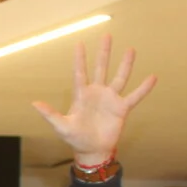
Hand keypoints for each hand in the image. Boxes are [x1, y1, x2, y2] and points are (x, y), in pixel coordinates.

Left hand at [31, 36, 156, 166]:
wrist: (92, 150)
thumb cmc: (75, 138)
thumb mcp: (61, 126)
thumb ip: (50, 114)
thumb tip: (34, 103)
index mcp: (81, 95)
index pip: (80, 72)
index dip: (80, 58)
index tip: (79, 43)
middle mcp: (97, 93)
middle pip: (101, 68)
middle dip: (103, 53)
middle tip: (106, 35)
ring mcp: (110, 99)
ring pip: (120, 77)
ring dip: (126, 64)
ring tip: (131, 49)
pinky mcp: (122, 109)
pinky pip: (135, 96)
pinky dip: (144, 88)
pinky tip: (152, 77)